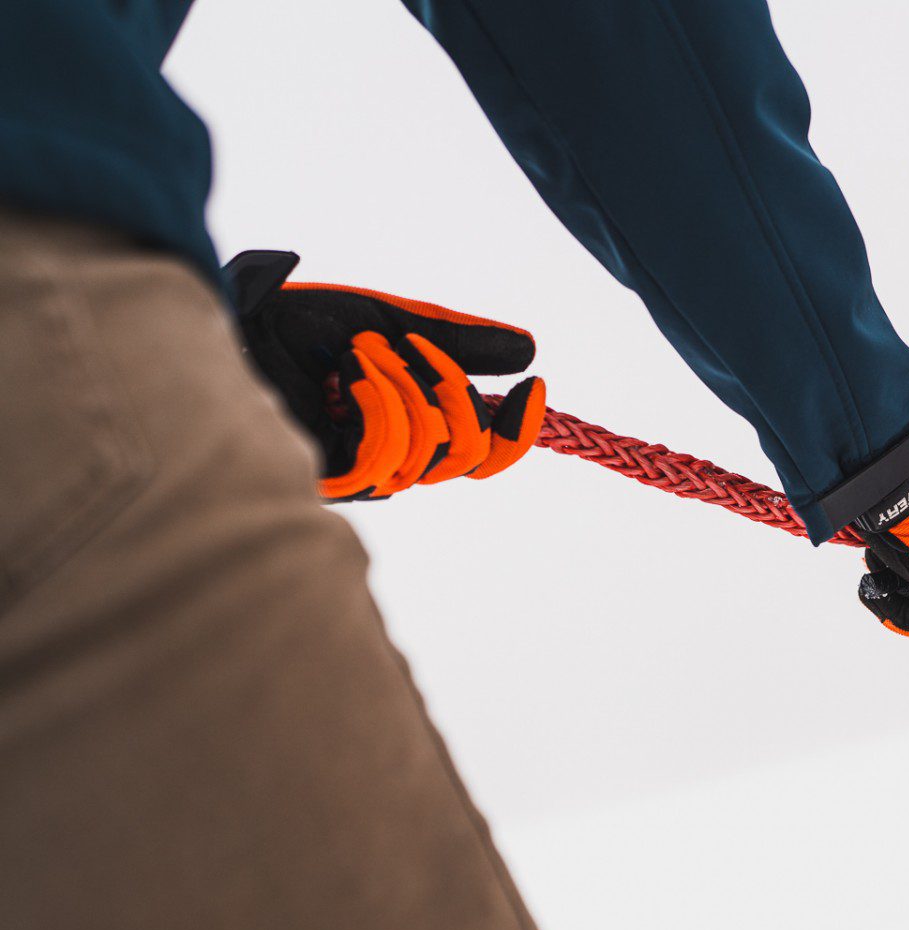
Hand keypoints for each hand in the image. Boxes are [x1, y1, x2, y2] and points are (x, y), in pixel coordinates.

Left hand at [224, 250, 545, 500]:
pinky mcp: (325, 479)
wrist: (224, 320)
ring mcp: (357, 473)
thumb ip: (456, 339)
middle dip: (455, 392)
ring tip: (361, 352)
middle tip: (413, 345)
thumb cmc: (291, 324)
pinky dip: (385, 406)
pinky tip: (351, 374)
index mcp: (407, 426)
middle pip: (468, 456)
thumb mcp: (389, 322)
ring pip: (431, 454)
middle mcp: (388, 459)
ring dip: (407, 390)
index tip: (534, 384)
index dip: (517, 428)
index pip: (484, 453)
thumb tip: (529, 350)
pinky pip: (388, 457)